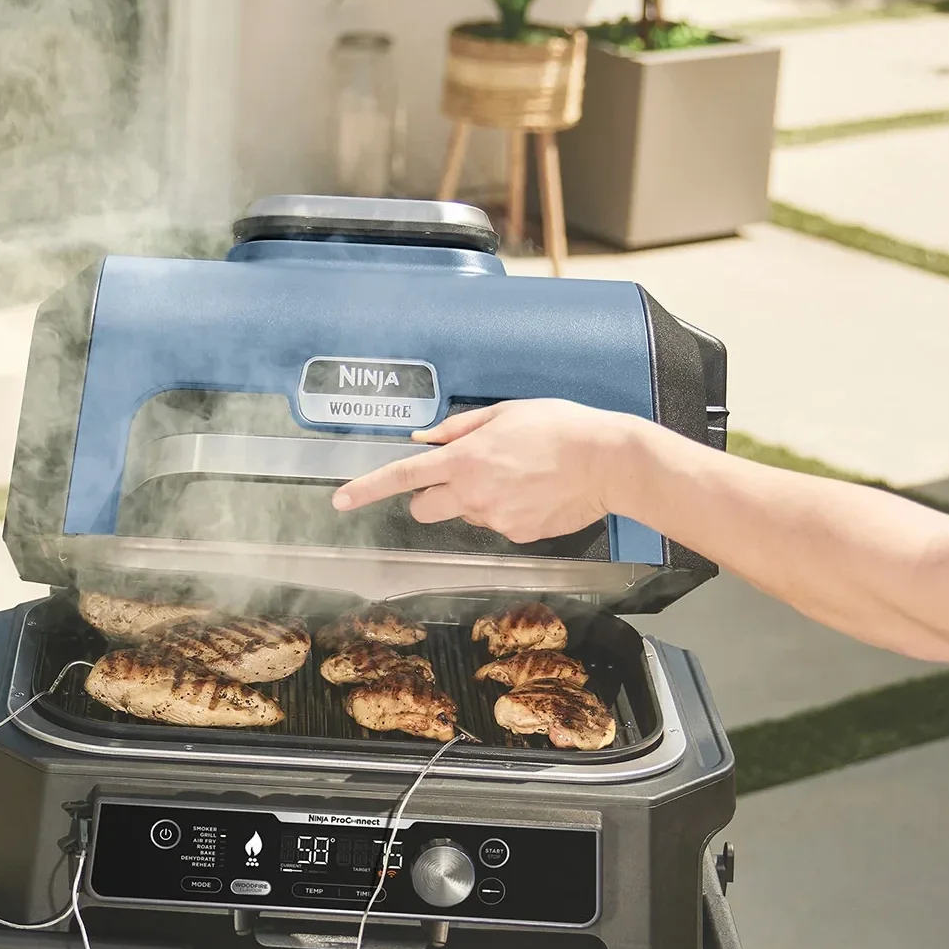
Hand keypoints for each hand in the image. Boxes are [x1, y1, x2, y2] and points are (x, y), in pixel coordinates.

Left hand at [330, 400, 643, 542]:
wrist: (607, 461)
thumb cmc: (560, 428)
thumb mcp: (506, 413)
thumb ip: (460, 429)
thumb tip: (427, 439)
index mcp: (465, 458)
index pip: (403, 476)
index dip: (367, 489)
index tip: (341, 500)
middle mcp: (473, 493)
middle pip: (424, 508)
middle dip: (430, 496)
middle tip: (462, 477)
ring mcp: (495, 519)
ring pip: (466, 514)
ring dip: (477, 500)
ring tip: (518, 477)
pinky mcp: (518, 535)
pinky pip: (498, 524)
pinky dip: (509, 511)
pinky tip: (535, 493)